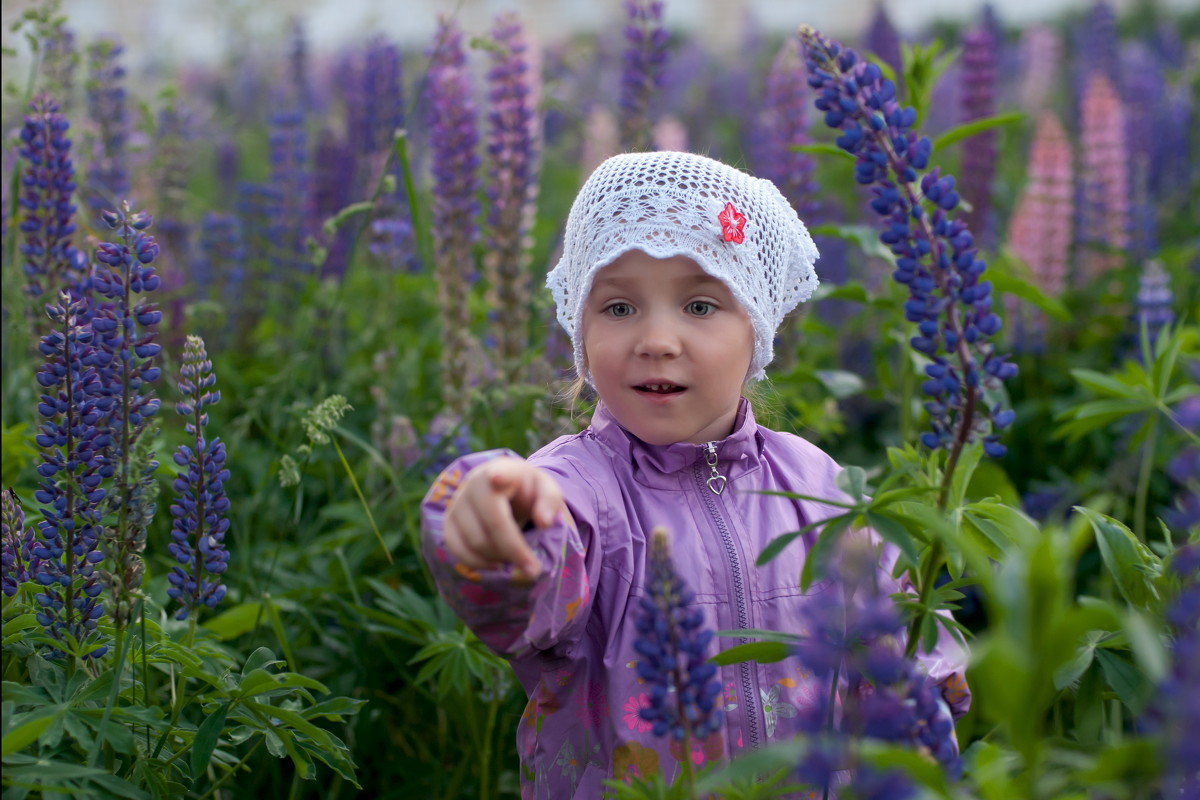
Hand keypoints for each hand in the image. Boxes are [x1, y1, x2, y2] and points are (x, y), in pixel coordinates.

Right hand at [442, 457, 563, 579]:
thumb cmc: (529, 493)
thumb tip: (544, 521)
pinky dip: (478, 563)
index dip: (497, 477)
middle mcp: (474, 483)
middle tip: (533, 569)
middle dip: (514, 550)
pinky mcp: (448, 522)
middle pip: (493, 523)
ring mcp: (457, 503)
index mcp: (502, 470)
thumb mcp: (547, 491)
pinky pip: (457, 550)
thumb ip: (550, 502)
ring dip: (498, 557)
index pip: (498, 474)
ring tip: (515, 557)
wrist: (506, 493)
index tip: (496, 478)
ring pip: (475, 542)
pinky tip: (496, 563)